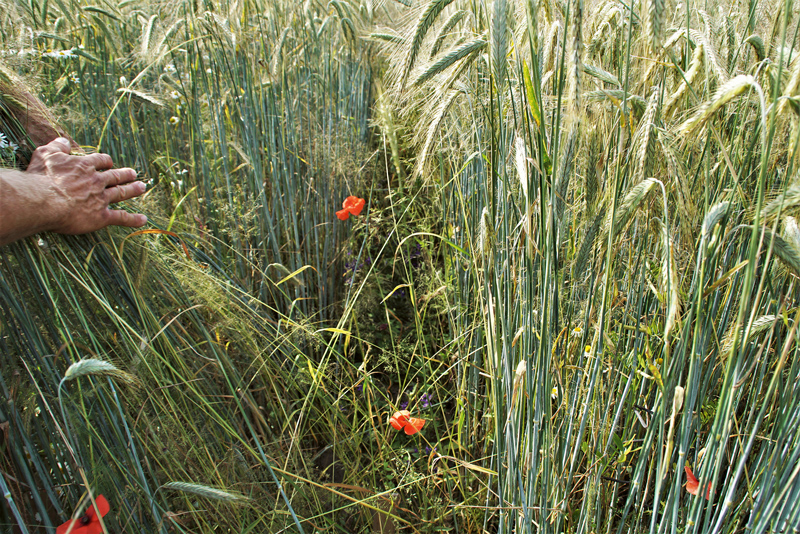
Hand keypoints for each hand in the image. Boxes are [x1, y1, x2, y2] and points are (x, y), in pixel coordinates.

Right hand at [28, 137, 147, 234]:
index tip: (109, 162)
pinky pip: (121, 217)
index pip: (100, 161)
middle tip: (134, 174)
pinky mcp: (102, 216)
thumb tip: (64, 140)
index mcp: (84, 166)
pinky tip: (143, 219)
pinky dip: (133, 219)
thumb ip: (57, 146)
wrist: (44, 201)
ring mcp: (101, 198)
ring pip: (121, 193)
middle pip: (115, 176)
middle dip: (125, 174)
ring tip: (141, 187)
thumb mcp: (46, 155)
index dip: (105, 161)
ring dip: (133, 190)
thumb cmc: (41, 178)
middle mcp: (96, 181)